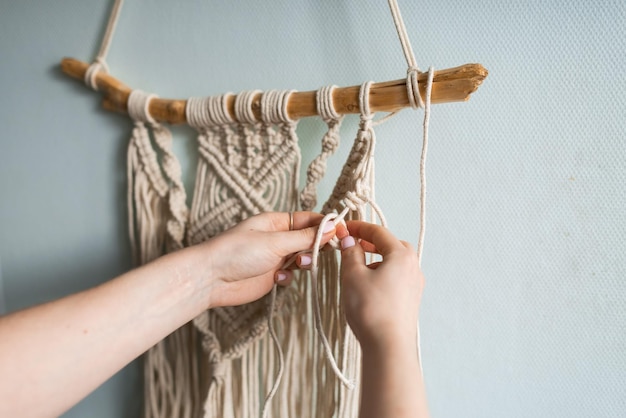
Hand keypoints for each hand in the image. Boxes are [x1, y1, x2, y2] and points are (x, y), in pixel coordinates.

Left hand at [197, 211, 334, 307]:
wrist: (211, 279)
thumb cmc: (237, 252)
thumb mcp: (275, 241)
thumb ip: (305, 237)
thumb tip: (331, 228)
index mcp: (276, 222)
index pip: (308, 219)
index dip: (325, 225)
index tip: (341, 232)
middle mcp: (277, 238)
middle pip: (308, 238)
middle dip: (317, 245)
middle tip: (326, 251)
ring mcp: (274, 257)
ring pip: (302, 258)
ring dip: (304, 262)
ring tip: (298, 264)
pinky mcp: (271, 276)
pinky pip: (291, 275)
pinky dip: (289, 278)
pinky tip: (278, 279)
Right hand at [337, 221, 423, 351]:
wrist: (388, 346)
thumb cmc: (371, 309)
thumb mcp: (352, 276)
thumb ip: (351, 253)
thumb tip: (349, 240)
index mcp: (401, 255)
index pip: (379, 232)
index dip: (359, 228)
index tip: (343, 228)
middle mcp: (413, 267)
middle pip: (391, 245)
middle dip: (370, 242)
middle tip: (352, 244)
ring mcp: (414, 284)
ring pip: (394, 262)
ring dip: (377, 259)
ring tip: (357, 266)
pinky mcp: (411, 300)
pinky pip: (397, 277)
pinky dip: (383, 273)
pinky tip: (368, 285)